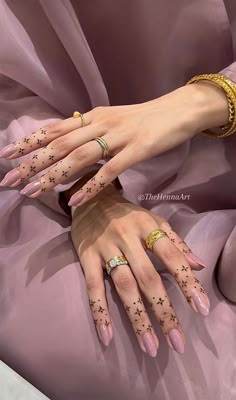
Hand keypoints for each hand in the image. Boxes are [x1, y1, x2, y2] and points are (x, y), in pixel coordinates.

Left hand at [0, 82, 227, 202]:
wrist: (178, 110)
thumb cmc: (145, 118)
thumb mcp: (112, 120)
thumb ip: (89, 131)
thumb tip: (66, 143)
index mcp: (93, 116)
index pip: (55, 129)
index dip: (29, 142)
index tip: (7, 154)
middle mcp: (100, 124)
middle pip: (60, 144)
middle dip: (32, 163)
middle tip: (9, 179)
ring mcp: (118, 137)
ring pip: (79, 158)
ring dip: (54, 176)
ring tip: (32, 191)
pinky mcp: (137, 150)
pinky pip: (110, 171)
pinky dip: (90, 187)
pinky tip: (75, 201)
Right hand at [71, 182, 208, 356]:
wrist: (90, 198)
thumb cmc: (126, 214)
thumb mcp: (153, 220)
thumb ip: (175, 242)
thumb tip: (199, 265)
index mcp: (147, 226)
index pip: (171, 256)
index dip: (187, 281)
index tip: (201, 309)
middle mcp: (127, 237)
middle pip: (148, 277)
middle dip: (164, 311)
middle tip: (177, 341)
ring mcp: (105, 247)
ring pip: (123, 286)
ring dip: (137, 318)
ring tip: (150, 347)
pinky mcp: (86, 256)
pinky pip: (93, 287)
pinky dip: (100, 312)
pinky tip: (107, 337)